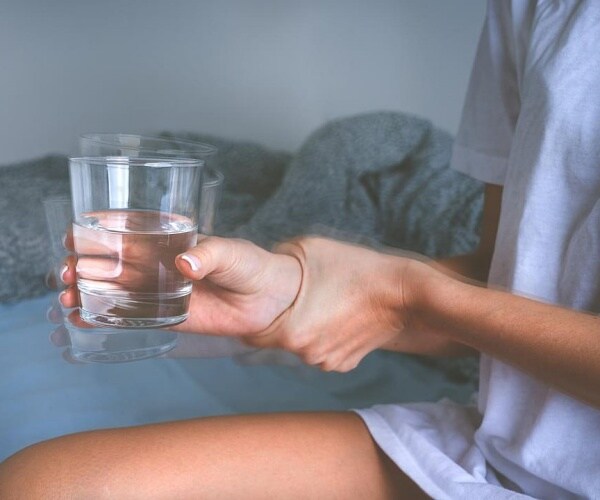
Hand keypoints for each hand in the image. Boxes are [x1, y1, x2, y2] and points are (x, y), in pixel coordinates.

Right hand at [60, 235, 302, 337]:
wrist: (270, 301)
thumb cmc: (252, 265)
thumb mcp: (233, 252)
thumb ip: (211, 253)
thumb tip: (186, 262)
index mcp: (170, 240)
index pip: (128, 231)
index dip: (98, 231)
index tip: (74, 235)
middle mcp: (158, 264)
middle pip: (111, 261)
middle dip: (82, 264)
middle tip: (68, 271)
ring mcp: (159, 291)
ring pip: (114, 290)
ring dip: (87, 291)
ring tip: (69, 297)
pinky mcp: (166, 317)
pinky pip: (131, 317)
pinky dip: (105, 318)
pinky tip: (83, 319)